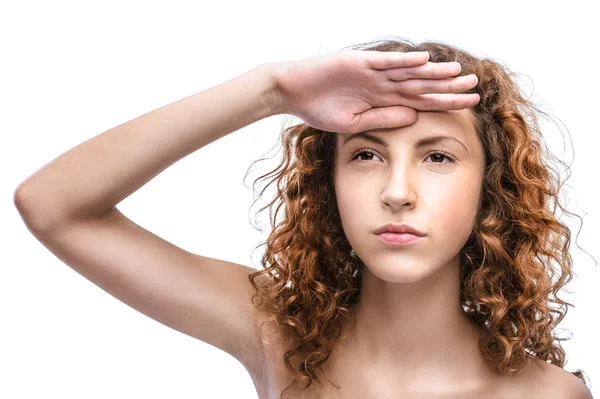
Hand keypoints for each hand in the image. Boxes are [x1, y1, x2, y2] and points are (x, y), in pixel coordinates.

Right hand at [271, 49, 479, 133]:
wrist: (291, 92)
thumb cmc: (319, 109)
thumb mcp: (354, 122)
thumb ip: (383, 118)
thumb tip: (414, 118)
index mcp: (383, 99)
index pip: (421, 101)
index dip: (445, 102)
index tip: (470, 105)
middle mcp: (382, 84)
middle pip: (421, 85)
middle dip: (448, 87)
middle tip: (475, 86)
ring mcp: (371, 72)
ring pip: (408, 72)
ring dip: (432, 73)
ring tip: (458, 73)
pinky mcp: (357, 62)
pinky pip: (384, 61)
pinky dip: (403, 61)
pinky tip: (424, 60)